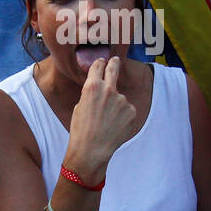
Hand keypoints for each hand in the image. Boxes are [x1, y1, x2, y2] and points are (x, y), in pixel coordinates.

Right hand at [65, 56, 137, 183]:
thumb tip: (99, 89)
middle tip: (116, 60)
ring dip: (116, 106)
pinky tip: (115, 126)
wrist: (92, 149)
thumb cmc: (81, 130)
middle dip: (114, 63)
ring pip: (120, 98)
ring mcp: (122, 100)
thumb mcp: (79, 106)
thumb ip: (91, 94)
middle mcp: (109, 89)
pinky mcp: (131, 111)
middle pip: (113, 69)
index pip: (98, 67)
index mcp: (92, 86)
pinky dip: (123, 116)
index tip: (102, 62)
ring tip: (107, 122)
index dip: (99, 63)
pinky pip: (127, 110)